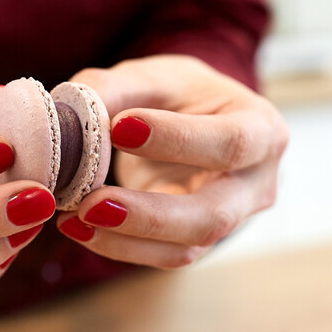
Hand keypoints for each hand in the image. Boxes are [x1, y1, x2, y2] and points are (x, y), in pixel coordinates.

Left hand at [56, 55, 287, 267]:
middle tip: (89, 204)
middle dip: (149, 214)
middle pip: (213, 214)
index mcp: (262, 129)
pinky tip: (77, 227)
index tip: (119, 127)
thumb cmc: (180, 95)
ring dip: (125, 238)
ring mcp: (232, 220)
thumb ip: (113, 89)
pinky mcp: (198, 240)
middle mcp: (257, 183)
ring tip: (72, 219)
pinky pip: (162, 255)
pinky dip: (117, 244)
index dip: (176, 139)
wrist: (195, 122)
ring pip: (187, 246)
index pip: (229, 142)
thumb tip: (68, 118)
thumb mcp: (153, 77)